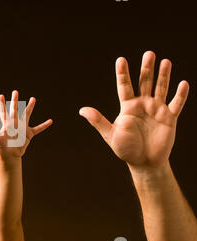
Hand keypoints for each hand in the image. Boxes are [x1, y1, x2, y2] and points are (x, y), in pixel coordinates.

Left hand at [0, 91, 52, 158]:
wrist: (10, 155)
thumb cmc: (2, 147)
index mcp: (6, 124)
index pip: (3, 112)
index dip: (2, 104)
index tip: (1, 96)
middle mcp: (14, 123)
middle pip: (14, 110)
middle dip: (14, 101)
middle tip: (15, 92)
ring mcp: (22, 128)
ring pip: (26, 115)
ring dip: (29, 107)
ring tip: (33, 99)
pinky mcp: (29, 134)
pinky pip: (38, 129)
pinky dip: (44, 125)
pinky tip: (50, 121)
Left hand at [80, 51, 188, 169]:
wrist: (144, 162)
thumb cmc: (125, 149)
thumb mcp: (110, 134)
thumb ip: (98, 121)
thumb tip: (81, 110)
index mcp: (127, 107)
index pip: (124, 86)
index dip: (122, 73)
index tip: (121, 59)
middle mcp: (142, 104)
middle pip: (144, 82)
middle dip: (146, 68)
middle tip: (149, 53)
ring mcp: (156, 109)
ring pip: (160, 88)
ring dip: (163, 75)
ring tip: (165, 61)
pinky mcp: (169, 118)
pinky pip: (176, 104)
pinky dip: (180, 94)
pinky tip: (183, 83)